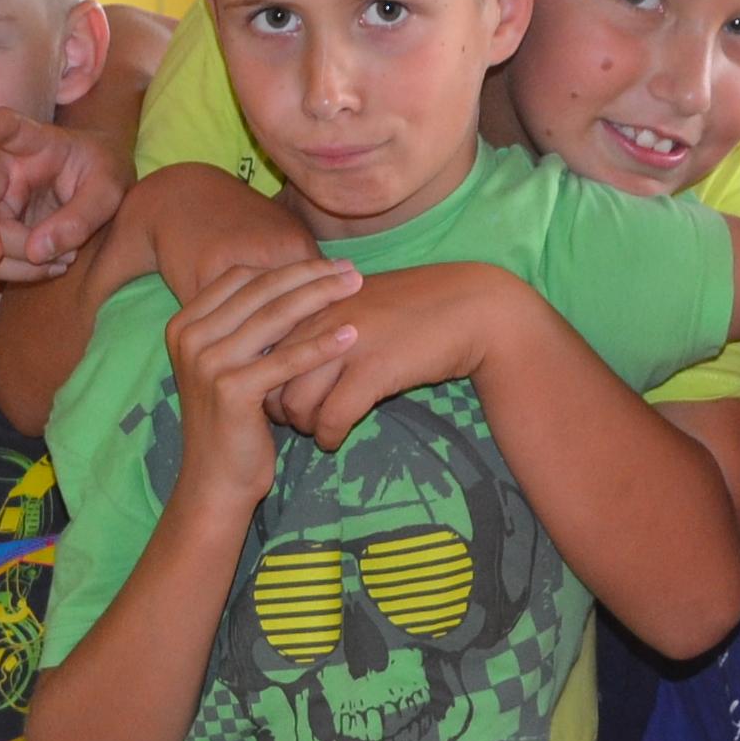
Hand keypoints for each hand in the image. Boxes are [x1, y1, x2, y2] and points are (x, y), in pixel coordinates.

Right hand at [0, 109, 125, 284]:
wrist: (101, 184)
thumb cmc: (103, 173)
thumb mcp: (109, 190)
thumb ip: (81, 216)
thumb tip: (35, 251)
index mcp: (36, 142)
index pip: (9, 128)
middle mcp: (6, 169)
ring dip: (14, 261)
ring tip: (63, 262)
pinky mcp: (0, 228)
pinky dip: (21, 271)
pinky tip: (54, 267)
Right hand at [167, 257, 363, 507]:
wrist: (215, 479)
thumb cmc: (233, 421)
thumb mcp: (229, 364)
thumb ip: (246, 325)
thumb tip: (293, 279)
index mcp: (184, 324)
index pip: (241, 278)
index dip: (287, 267)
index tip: (327, 265)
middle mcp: (189, 338)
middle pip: (260, 290)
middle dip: (310, 275)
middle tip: (351, 270)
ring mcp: (206, 362)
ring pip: (275, 317)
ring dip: (320, 297)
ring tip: (356, 288)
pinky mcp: (230, 389)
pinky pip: (285, 359)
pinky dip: (321, 345)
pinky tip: (351, 334)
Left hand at [277, 261, 492, 447]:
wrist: (473, 307)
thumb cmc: (418, 307)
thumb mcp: (361, 303)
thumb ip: (324, 320)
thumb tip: (293, 350)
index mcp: (316, 300)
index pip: (265, 347)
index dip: (266, 378)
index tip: (276, 396)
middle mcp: (323, 319)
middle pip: (272, 377)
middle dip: (275, 406)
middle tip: (293, 421)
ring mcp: (346, 344)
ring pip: (296, 401)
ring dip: (303, 425)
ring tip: (317, 430)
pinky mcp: (373, 370)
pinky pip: (332, 417)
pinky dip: (329, 436)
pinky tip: (336, 439)